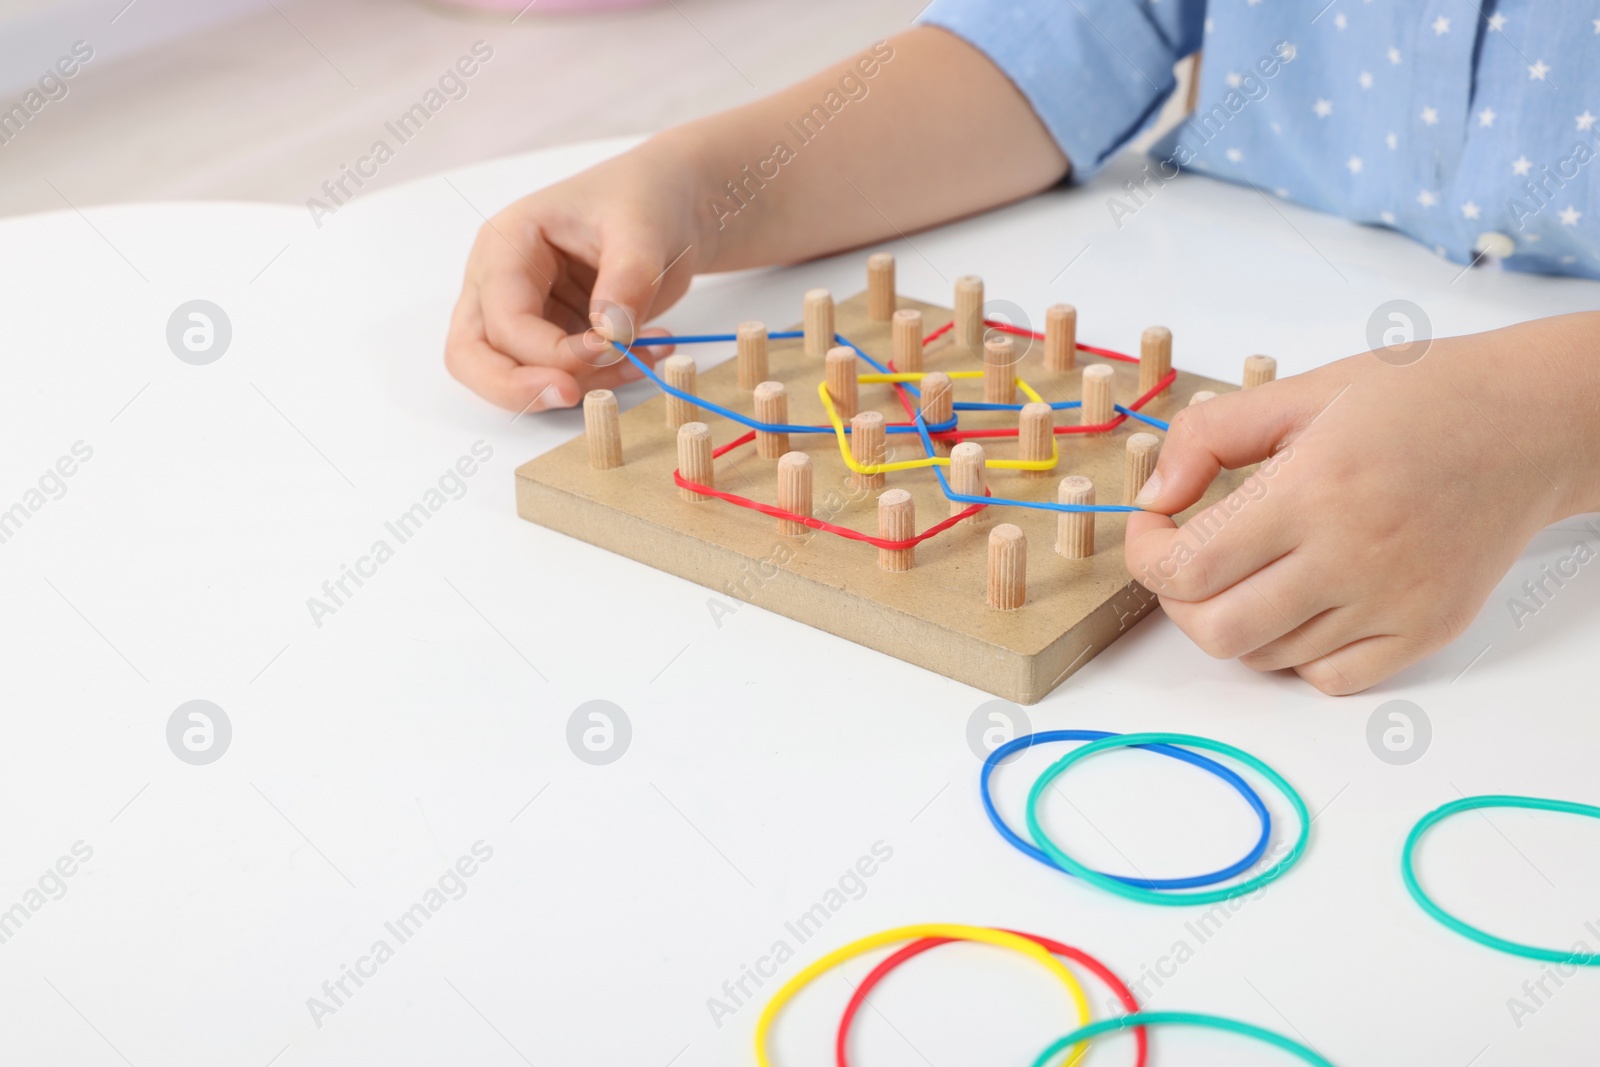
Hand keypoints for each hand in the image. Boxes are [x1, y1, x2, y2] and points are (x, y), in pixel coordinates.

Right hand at [445, 137, 703, 412]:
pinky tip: (644, 356)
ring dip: (575, 385)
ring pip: (510, 374)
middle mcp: (498, 281)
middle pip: (471, 355)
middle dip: (518, 388)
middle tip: (571, 397)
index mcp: (506, 244)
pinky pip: (557, 374)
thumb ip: (626, 280)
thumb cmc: (642, 197)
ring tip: (641, 360)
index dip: (551, 350)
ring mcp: (521, 311)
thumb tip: (610, 336)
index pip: (504, 318)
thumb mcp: (642, 228)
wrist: (668, 201)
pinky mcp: (551, 334)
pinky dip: (599, 379)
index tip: (611, 349)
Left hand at [1123, 317, 1598, 693]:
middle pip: (1216, 629)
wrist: (1531, 424)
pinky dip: (1296, 653)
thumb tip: (1154, 495)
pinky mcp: (1426, 630)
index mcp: (1313, 490)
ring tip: (1250, 570)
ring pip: (1266, 658)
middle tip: (1188, 558)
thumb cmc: (1419, 399)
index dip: (1146, 554)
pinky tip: (1301, 602)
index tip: (1152, 526)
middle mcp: (1353, 557)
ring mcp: (1393, 604)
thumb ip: (1210, 435)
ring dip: (1234, 621)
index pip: (1188, 565)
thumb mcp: (1303, 391)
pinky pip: (1330, 677)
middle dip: (1178, 600)